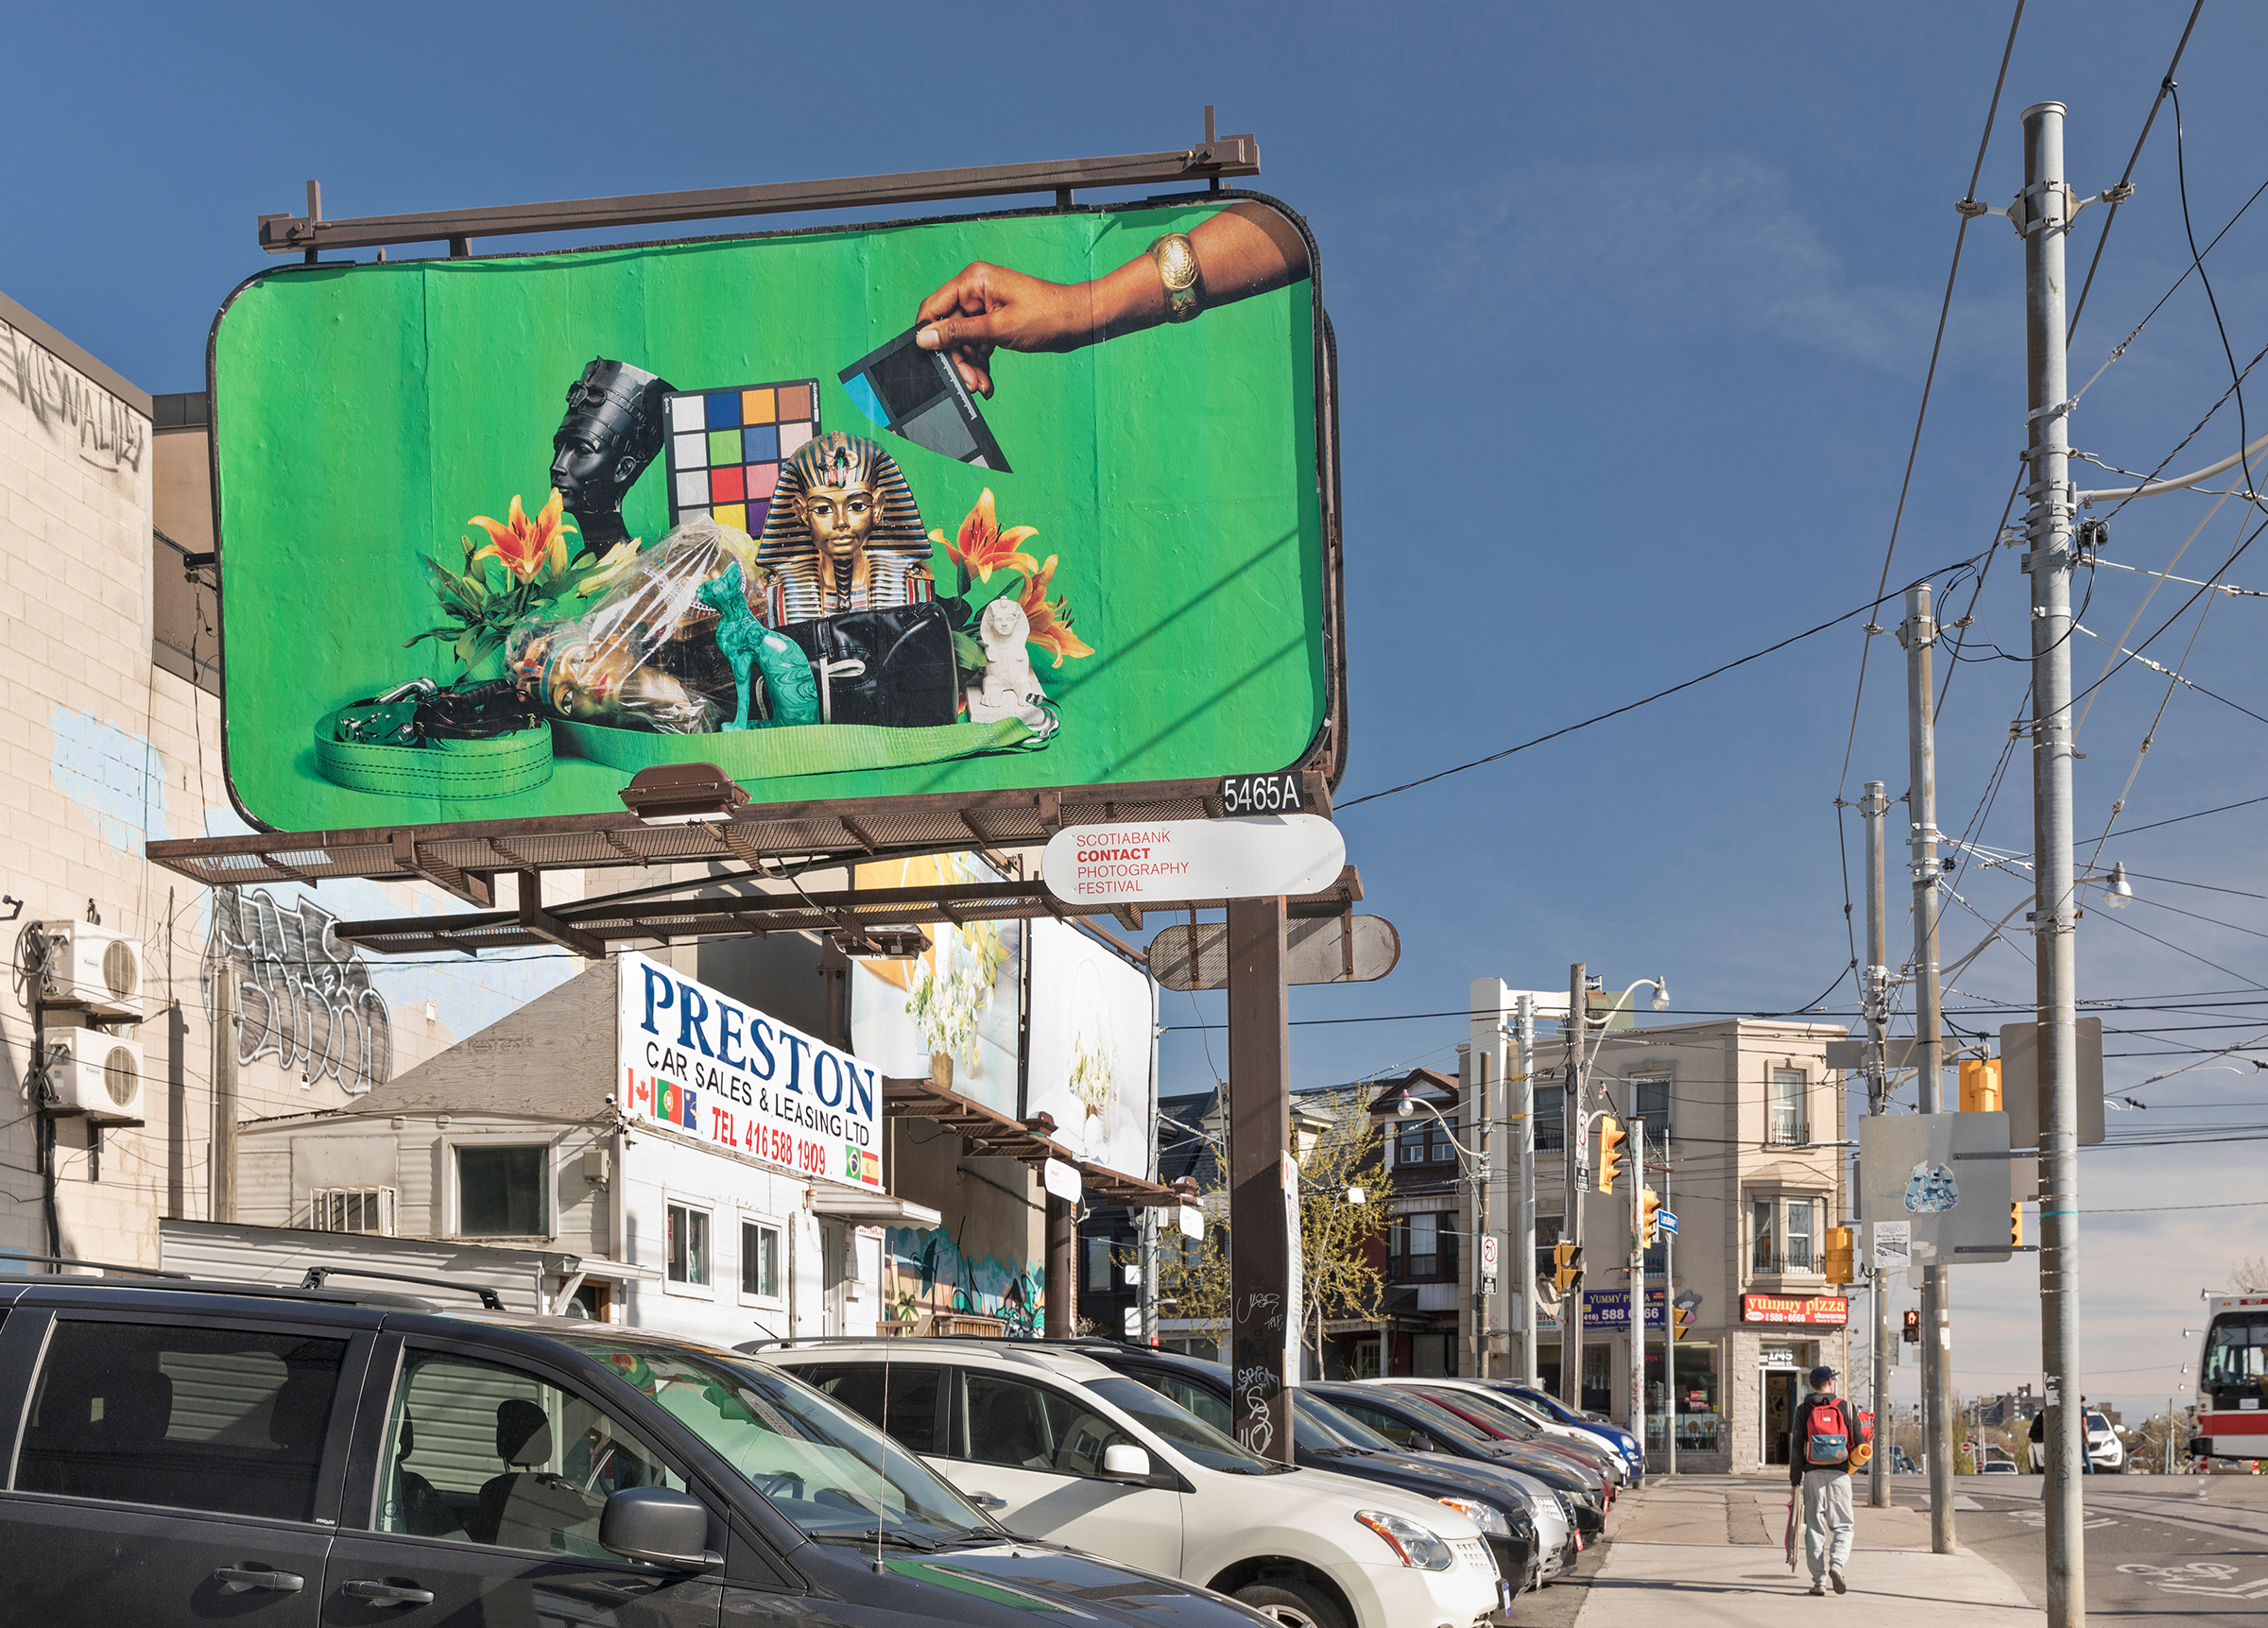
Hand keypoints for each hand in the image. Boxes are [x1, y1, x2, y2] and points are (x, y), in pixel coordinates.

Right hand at [915, 263, 1097, 396]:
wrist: (1079, 322)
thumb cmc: (1047, 316)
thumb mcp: (997, 328)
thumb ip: (958, 333)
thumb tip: (925, 337)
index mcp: (973, 281)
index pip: (934, 307)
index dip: (929, 334)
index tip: (930, 359)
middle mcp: (976, 291)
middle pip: (949, 329)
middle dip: (957, 358)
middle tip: (968, 382)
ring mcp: (986, 307)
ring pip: (963, 341)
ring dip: (969, 366)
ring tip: (981, 385)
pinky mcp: (995, 322)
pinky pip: (977, 344)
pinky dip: (980, 363)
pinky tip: (987, 381)